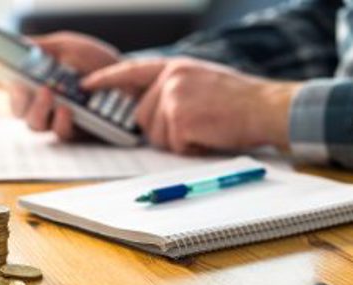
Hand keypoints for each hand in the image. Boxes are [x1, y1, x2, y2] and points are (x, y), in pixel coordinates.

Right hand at [0, 31, 119, 140]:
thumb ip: (44, 47)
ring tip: (49, 93)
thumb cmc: (98, 63)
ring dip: (38, 110)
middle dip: (16, 99)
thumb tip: (19, 45)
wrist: (130, 79)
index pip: (6, 83)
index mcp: (36, 79)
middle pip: (16, 110)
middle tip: (25, 86)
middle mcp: (43, 102)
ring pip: (34, 124)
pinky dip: (60, 121)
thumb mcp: (69, 46)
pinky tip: (67, 108)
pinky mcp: (76, 131)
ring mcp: (57, 118)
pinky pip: (60, 133)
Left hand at [83, 57, 301, 152]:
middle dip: (163, 129)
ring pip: (156, 134)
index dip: (106, 78)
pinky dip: (191, 148)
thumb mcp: (200, 81)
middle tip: (195, 124)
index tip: (86, 84)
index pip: (131, 70)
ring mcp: (174, 97)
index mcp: (174, 67)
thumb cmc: (238, 100)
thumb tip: (146, 110)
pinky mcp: (180, 118)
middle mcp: (170, 78)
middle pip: (142, 116)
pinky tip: (209, 136)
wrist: (267, 108)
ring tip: (206, 128)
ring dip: (179, 140)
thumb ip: (171, 89)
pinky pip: (173, 145)